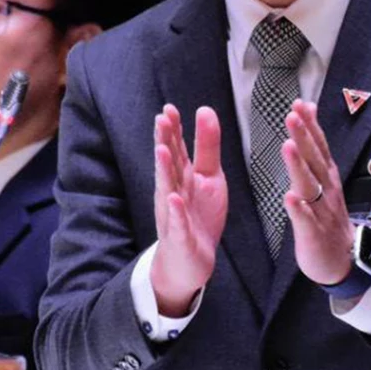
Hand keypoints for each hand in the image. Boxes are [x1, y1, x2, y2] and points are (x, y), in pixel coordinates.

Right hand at [150, 104, 227, 314]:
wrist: (190, 261)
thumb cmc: (198, 215)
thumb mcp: (209, 177)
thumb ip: (206, 146)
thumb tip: (205, 109)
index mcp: (181, 176)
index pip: (175, 149)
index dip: (172, 129)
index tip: (170, 109)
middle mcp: (173, 191)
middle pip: (168, 164)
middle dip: (165, 141)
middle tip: (161, 119)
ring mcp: (174, 213)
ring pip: (167, 189)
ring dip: (164, 170)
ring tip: (162, 150)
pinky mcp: (180, 236)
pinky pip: (177, 223)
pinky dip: (176, 211)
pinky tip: (174, 198)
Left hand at [281, 100, 354, 285]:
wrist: (345, 259)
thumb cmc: (329, 215)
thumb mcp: (325, 175)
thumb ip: (315, 143)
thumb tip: (309, 109)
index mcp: (326, 176)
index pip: (318, 145)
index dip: (310, 125)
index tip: (300, 104)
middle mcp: (326, 189)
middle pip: (314, 160)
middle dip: (304, 136)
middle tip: (293, 116)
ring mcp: (321, 211)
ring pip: (310, 186)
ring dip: (299, 166)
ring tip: (289, 146)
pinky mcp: (314, 233)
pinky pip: (306, 220)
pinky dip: (299, 209)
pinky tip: (290, 198)